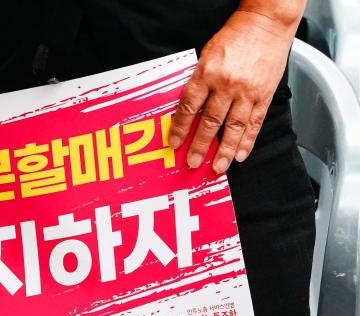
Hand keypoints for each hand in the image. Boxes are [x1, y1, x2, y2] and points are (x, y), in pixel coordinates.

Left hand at [168, 10, 296, 172]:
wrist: (265, 23)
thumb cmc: (234, 37)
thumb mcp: (207, 56)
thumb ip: (199, 82)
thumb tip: (189, 111)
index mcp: (207, 73)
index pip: (189, 106)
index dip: (180, 128)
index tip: (174, 143)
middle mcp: (227, 84)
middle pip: (211, 121)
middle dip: (200, 145)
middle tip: (192, 162)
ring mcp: (247, 91)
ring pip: (234, 127)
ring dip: (224, 150)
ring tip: (218, 167)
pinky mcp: (264, 94)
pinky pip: (255, 123)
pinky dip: (247, 141)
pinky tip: (240, 154)